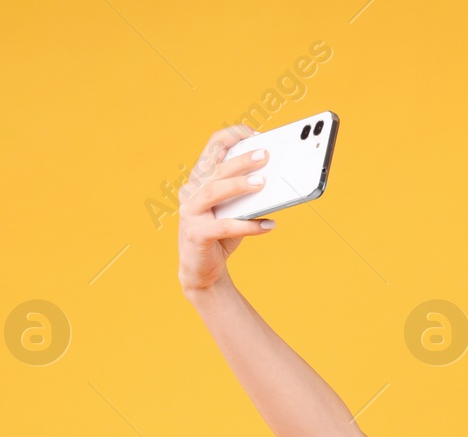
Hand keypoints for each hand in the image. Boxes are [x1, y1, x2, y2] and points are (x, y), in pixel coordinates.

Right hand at [177, 125, 276, 295]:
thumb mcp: (236, 208)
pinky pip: (225, 226)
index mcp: (201, 178)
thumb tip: (277, 178)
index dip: (233, 136)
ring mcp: (190, 212)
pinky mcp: (196, 234)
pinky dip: (249, 226)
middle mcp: (191, 191)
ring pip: (214, 191)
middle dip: (241, 159)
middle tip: (265, 154)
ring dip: (239, 185)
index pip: (212, 146)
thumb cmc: (222, 234)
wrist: (203, 271)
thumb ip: (248, 193)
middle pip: (215, 168)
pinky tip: (269, 225)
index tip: (256, 135)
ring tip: (263, 183)